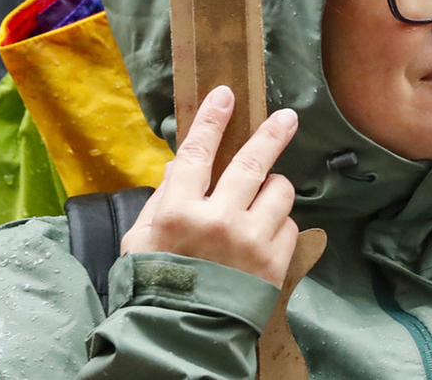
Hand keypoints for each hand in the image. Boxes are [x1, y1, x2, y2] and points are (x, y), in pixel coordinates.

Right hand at [122, 86, 300, 286]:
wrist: (182, 336)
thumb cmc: (156, 284)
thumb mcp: (141, 239)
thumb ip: (162, 201)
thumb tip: (180, 167)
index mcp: (178, 210)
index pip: (197, 151)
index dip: (213, 119)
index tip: (226, 94)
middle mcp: (216, 219)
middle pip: (252, 162)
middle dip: (272, 134)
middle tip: (287, 118)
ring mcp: (249, 240)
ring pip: (279, 191)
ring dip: (273, 190)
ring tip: (262, 201)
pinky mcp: (274, 262)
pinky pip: (289, 225)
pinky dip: (279, 225)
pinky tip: (263, 237)